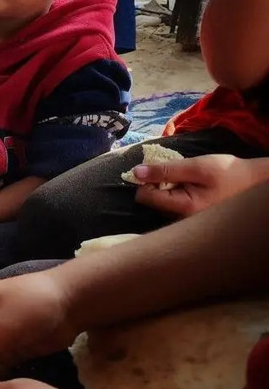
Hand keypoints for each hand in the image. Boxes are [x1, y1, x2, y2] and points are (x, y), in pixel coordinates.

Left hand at [132, 154, 259, 216]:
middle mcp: (181, 221)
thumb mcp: (196, 166)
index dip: (147, 180)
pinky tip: (192, 188)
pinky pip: (172, 206)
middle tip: (178, 175)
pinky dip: (176, 194)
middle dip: (158, 185)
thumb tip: (135, 172)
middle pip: (151, 202)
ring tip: (188, 181)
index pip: (144, 197)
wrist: (253, 183)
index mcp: (182, 209)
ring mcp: (186, 222)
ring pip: (161, 204)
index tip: (161, 170)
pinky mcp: (190, 219)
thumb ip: (165, 170)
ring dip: (167, 189)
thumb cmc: (227, 174)